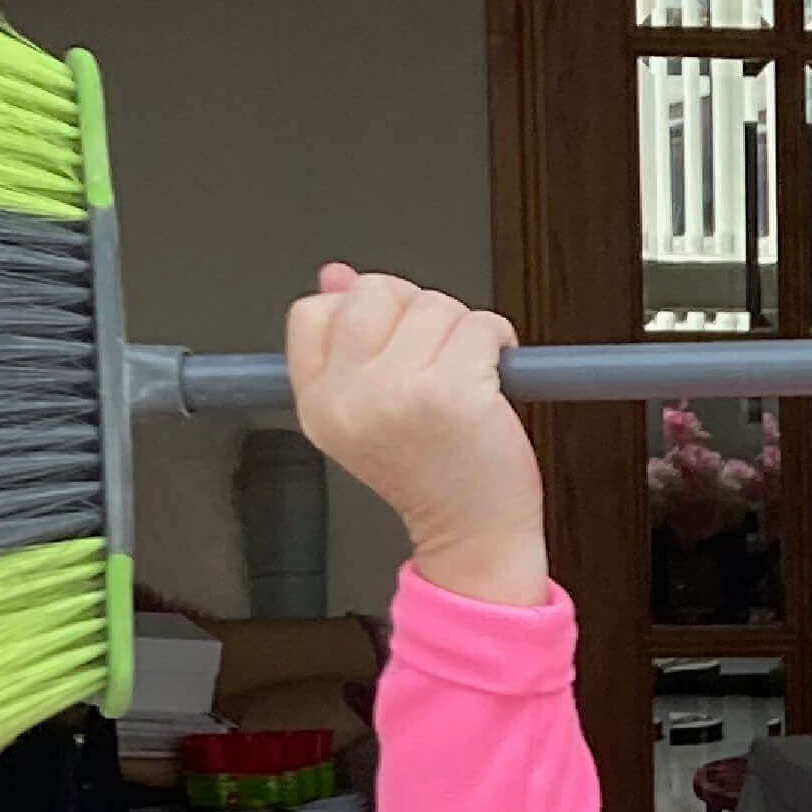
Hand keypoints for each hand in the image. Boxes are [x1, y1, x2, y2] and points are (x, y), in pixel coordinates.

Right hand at [287, 264, 547, 604]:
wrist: (473, 536)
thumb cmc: (433, 476)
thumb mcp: (367, 412)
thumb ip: (347, 343)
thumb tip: (337, 275)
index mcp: (318, 402)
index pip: (313, 311)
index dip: (361, 310)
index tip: (393, 340)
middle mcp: (349, 398)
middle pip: (374, 292)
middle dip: (416, 310)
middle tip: (436, 356)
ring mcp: (399, 394)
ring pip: (433, 305)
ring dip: (463, 329)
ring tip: (465, 376)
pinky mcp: (452, 393)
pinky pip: (481, 325)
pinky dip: (497, 340)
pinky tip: (492, 378)